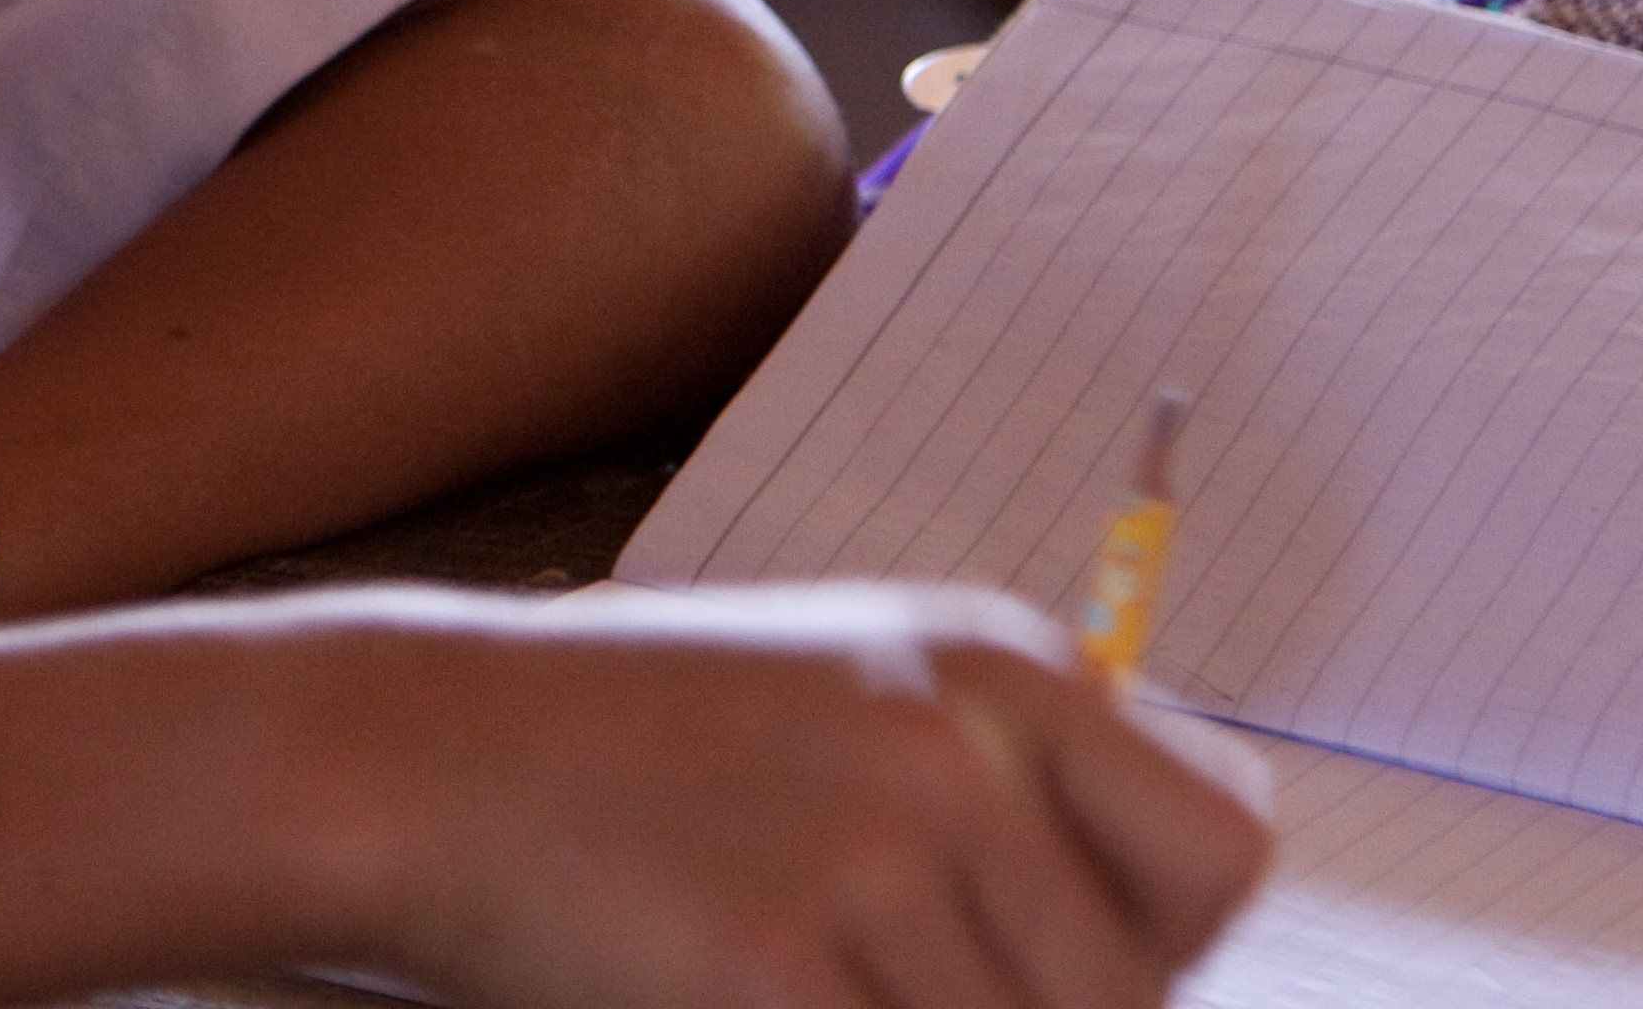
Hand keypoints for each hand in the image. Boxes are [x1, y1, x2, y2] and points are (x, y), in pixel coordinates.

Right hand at [336, 584, 1273, 1008]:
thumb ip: (1005, 795)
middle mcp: (961, 750)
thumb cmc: (629, 752)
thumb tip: (1143, 970)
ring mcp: (872, 858)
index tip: (1051, 953)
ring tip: (783, 967)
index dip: (1155, 940)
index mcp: (997, 667)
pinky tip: (725, 984)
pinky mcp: (779, 967)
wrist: (418, 753)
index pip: (1224, 849)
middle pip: (1123, 1002)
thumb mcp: (845, 697)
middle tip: (869, 968)